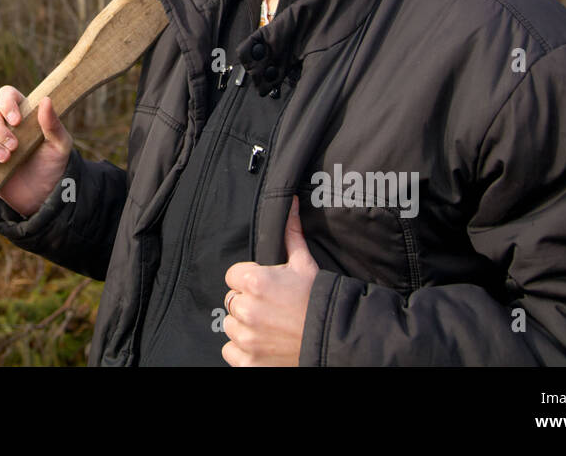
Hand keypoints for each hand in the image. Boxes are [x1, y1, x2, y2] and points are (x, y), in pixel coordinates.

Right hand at [0, 86, 73, 217]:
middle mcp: (3, 125)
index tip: (16, 121)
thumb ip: (53, 125)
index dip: (7, 103)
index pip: (7, 94)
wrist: (42, 196)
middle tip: (14, 147)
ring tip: (5, 159)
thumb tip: (45, 100)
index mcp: (22, 114)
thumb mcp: (60, 145)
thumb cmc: (53, 165)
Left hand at [221, 196, 318, 365]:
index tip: (266, 287)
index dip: (249, 279)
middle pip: (232, 300)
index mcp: (255, 281)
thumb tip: (290, 202)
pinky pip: (230, 350)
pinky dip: (243, 350)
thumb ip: (290, 233)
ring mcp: (246, 338)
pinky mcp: (247, 362)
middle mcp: (246, 309)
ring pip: (230, 325)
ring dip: (245, 325)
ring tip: (270, 325)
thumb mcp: (305, 264)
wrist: (335, 340)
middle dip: (248, 302)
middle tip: (272, 307)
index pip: (233, 275)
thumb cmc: (319, 300)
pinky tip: (264, 343)